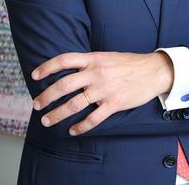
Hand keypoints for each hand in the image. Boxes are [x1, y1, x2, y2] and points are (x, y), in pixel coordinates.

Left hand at [31, 51, 172, 135]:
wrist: (153, 71)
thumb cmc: (129, 63)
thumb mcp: (106, 57)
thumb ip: (89, 63)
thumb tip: (70, 70)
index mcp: (93, 59)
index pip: (64, 60)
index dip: (47, 67)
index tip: (35, 76)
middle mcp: (95, 73)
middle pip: (64, 85)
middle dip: (46, 96)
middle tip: (36, 105)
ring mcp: (104, 89)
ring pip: (74, 104)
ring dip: (57, 114)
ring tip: (47, 120)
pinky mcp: (114, 103)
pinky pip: (93, 118)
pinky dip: (81, 127)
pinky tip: (73, 131)